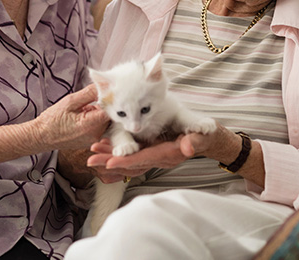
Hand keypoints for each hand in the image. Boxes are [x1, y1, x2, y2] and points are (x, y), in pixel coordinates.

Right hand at [36, 84, 108, 150]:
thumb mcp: (70, 101)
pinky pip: (101, 127)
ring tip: (85, 109)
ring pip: (106, 121)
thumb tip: (103, 85)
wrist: (42, 136)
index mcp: (91, 125)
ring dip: (100, 112)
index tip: (106, 91)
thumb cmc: (53, 120)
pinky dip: (96, 120)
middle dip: (104, 105)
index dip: (111, 99)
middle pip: (110, 116)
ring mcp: (94, 139)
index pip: (112, 109)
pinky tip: (85, 116)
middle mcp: (96, 135)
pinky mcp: (92, 141)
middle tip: (92, 99)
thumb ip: (89, 93)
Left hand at [87, 126, 231, 181]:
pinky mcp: (152, 151)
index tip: (109, 163)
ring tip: (92, 154)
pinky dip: (118, 153)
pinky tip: (105, 147)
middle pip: (131, 163)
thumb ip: (197, 140)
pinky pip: (132, 156)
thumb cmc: (206, 135)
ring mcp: (154, 156)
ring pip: (129, 161)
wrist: (208, 138)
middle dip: (111, 162)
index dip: (127, 161)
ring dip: (110, 158)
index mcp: (168, 154)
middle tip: (90, 161)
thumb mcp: (204, 135)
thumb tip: (189, 146)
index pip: (144, 159)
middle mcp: (159, 158)